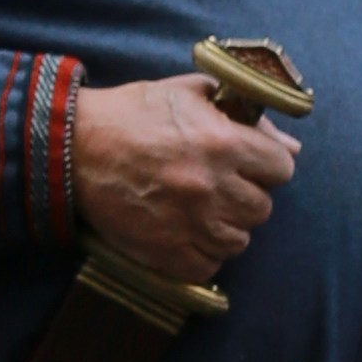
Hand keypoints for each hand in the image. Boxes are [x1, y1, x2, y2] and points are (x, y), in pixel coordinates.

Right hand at [71, 73, 300, 285]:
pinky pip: (208, 266)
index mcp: (223, 143)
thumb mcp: (189, 94)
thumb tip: (289, 145)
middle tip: (219, 185)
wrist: (71, 148)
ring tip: (201, 210)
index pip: (281, 168)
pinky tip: (186, 233)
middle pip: (262, 208)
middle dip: (245, 195)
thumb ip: (244, 116)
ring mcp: (189, 224)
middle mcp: (212, 187)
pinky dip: (202, 254)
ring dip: (226, 226)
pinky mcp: (165, 252)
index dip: (266, 164)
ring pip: (239, 240)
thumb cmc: (131, 114)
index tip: (248, 163)